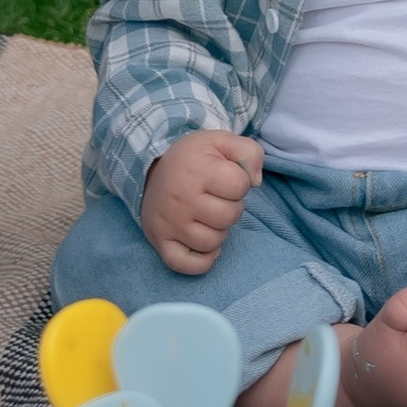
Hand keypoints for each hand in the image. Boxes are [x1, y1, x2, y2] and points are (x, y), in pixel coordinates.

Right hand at [142, 126, 263, 273]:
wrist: (150, 169)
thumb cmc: (193, 158)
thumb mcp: (222, 141)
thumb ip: (250, 152)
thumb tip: (256, 182)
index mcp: (197, 171)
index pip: (239, 185)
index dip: (240, 182)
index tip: (226, 179)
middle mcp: (181, 199)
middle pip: (228, 217)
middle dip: (232, 207)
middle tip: (218, 199)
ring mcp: (169, 223)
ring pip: (212, 242)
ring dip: (218, 232)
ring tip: (209, 217)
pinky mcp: (160, 241)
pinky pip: (187, 265)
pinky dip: (202, 261)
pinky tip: (206, 246)